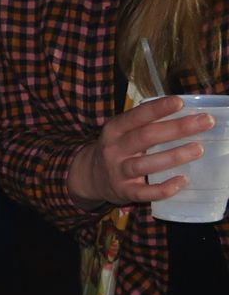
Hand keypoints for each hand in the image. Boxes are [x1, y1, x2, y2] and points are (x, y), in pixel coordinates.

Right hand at [68, 95, 215, 208]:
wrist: (91, 176)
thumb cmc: (118, 149)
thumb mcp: (122, 132)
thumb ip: (145, 124)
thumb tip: (187, 115)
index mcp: (114, 130)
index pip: (136, 116)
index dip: (157, 109)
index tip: (179, 102)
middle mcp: (114, 150)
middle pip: (145, 137)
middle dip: (176, 128)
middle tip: (204, 122)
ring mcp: (118, 172)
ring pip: (145, 164)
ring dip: (173, 156)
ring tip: (198, 149)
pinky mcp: (124, 191)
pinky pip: (144, 192)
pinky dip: (163, 188)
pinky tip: (181, 181)